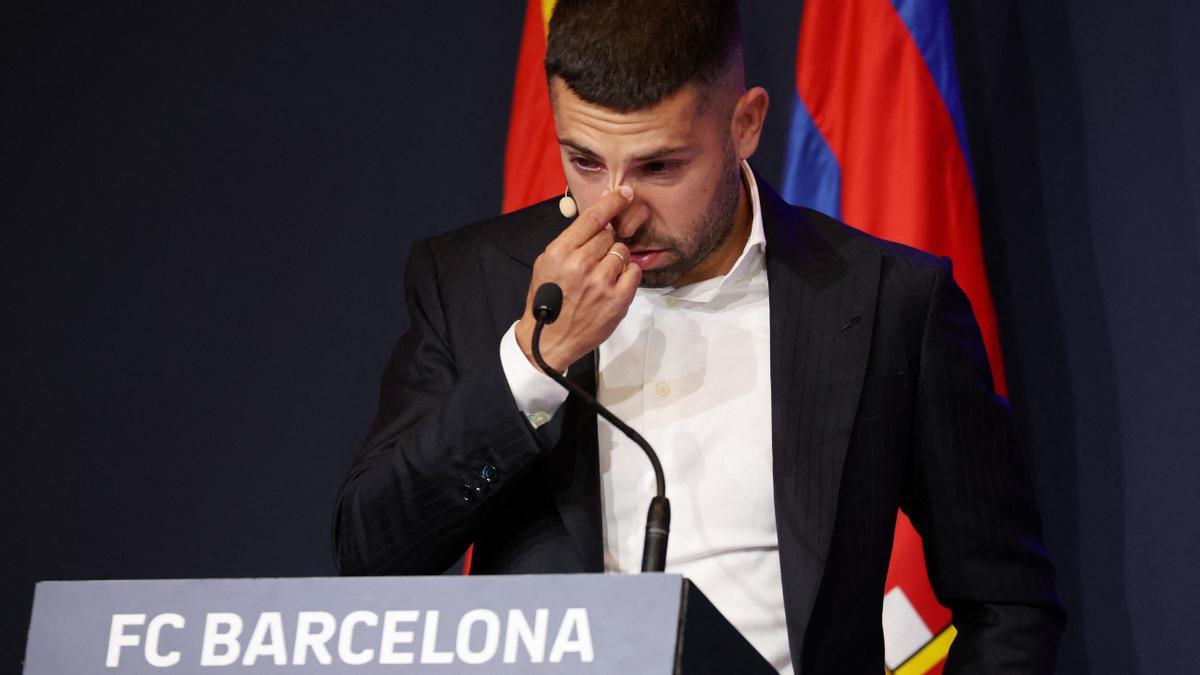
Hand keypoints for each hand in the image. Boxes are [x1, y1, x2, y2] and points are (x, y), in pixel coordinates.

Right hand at [516, 186, 644, 371]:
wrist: (549, 339)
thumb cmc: (548, 298)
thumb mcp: (547, 263)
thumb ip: (571, 240)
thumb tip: (598, 216)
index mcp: (561, 252)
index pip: (593, 217)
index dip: (612, 202)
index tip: (625, 193)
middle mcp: (581, 265)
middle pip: (610, 235)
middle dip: (606, 241)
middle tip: (596, 257)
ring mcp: (601, 283)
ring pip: (622, 252)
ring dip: (616, 259)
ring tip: (601, 274)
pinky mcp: (617, 300)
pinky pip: (633, 272)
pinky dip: (626, 275)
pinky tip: (612, 284)